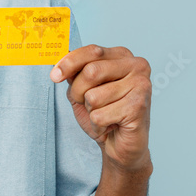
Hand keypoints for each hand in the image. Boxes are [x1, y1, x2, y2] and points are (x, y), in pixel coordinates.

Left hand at [50, 44, 151, 173]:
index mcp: (123, 56)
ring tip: (105, 114)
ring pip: (93, 96)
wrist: (119, 144)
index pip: (92, 51)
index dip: (68, 63)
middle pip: (90, 71)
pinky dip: (98, 125)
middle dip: (78, 92)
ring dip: (91, 111)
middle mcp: (136, 66)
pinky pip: (99, 115)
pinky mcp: (139, 107)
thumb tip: (59, 57)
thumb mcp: (83, 88)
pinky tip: (110, 125)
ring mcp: (141, 86)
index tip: (54, 76)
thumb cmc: (104, 113)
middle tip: (86, 103)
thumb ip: (74, 72)